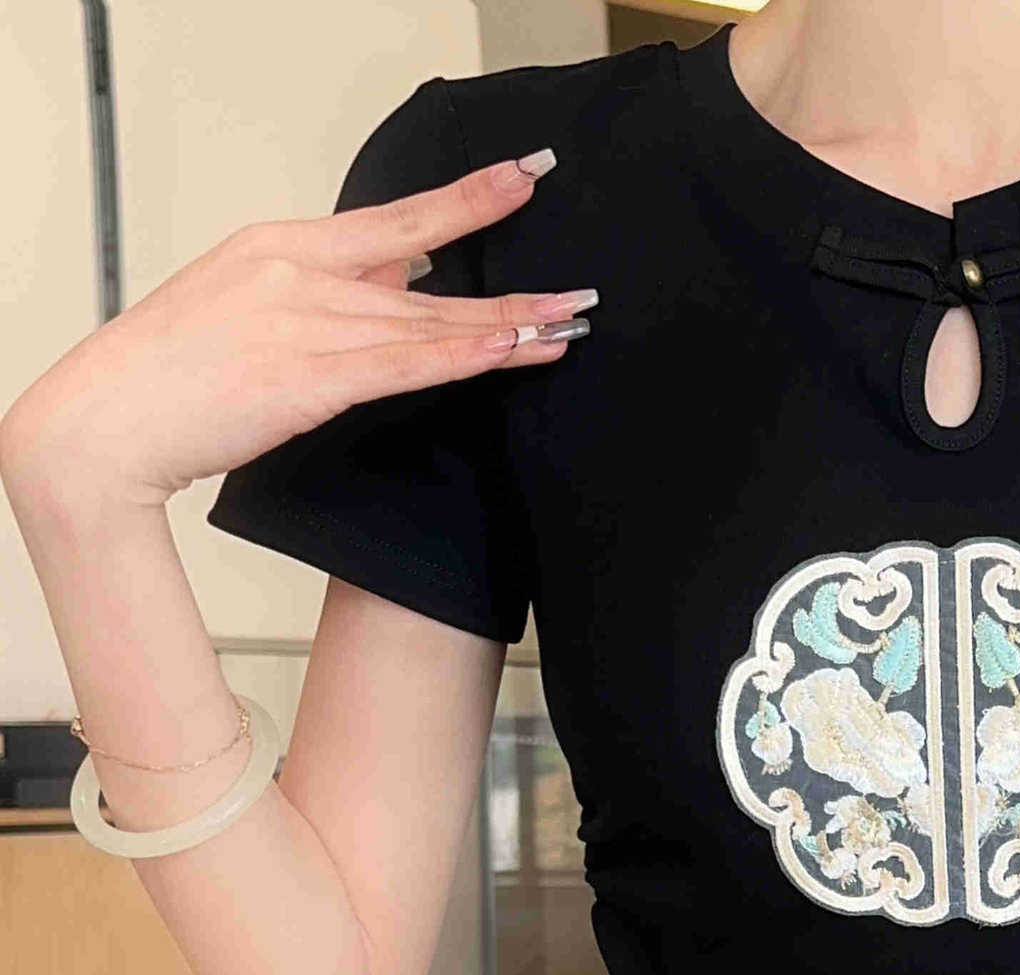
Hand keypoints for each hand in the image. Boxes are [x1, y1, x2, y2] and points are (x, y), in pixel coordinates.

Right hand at [0, 147, 585, 514]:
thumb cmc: (172, 372)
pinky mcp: (308, 379)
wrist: (109, 421)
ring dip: (507, 330)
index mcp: (284, 245)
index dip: (468, 199)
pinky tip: (511, 349)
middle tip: (581, 289)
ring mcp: (305, 323)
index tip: (525, 179)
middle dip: (512, 289)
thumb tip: (394, 280)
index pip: (397, 218)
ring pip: (429, 326)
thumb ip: (322, 291)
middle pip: (430, 282)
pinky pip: (406, 364)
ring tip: (567, 328)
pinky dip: (463, 356)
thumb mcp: (246, 304)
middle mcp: (300, 273)